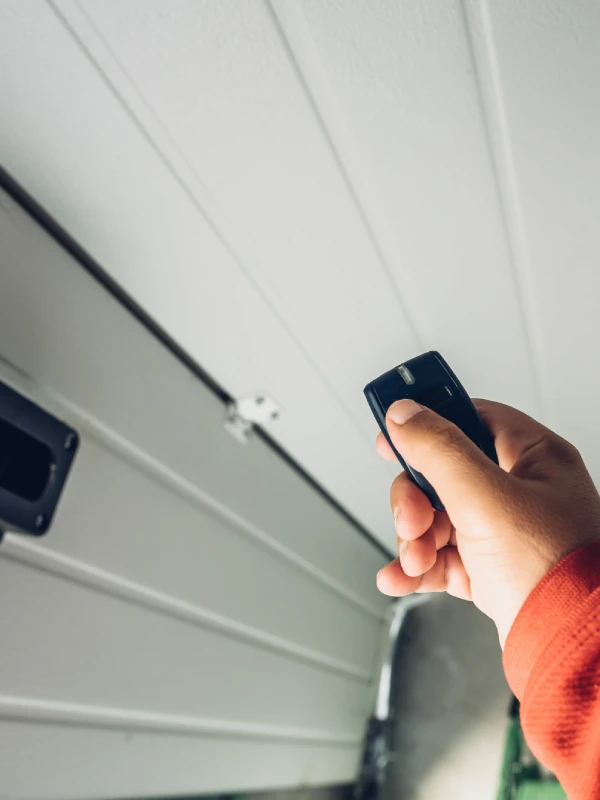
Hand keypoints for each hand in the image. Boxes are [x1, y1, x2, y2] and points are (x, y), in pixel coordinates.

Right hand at [375, 399, 599, 643]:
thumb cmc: (552, 571)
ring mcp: (506, 532)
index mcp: (535, 458)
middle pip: (443, 475)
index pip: (472, 418)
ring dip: (414, 539)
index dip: (430, 423)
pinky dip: (418, 567)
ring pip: (437, 518)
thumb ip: (440, 451)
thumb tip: (404, 414)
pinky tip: (400, 577)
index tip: (394, 433)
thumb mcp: (485, 498)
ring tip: (414, 560)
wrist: (569, 648)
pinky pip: (442, 557)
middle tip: (411, 521)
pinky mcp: (492, 570)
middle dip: (415, 502)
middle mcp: (522, 491)